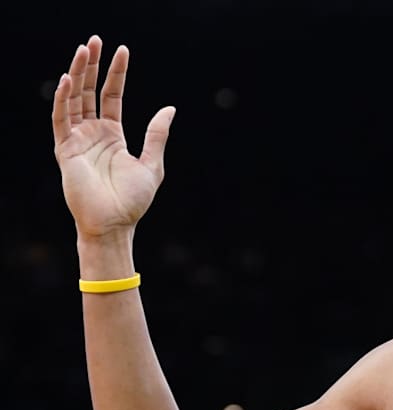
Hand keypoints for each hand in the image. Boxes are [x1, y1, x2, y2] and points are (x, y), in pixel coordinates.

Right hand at [52, 36, 175, 238]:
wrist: (115, 224)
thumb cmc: (133, 200)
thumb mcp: (152, 163)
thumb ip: (157, 134)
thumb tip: (170, 108)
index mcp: (113, 135)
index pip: (112, 96)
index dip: (116, 73)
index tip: (122, 50)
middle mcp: (93, 133)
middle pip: (89, 91)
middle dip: (91, 65)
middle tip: (95, 40)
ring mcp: (77, 140)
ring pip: (74, 99)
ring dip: (76, 74)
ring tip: (83, 49)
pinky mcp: (65, 150)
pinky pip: (61, 119)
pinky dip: (63, 99)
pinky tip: (68, 80)